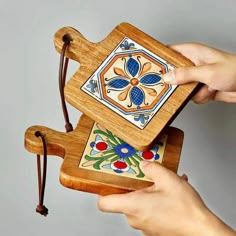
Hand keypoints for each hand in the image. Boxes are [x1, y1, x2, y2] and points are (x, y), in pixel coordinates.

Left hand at [98, 162, 235, 235]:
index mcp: (133, 205)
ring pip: (137, 204)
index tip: (106, 182)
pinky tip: (168, 194)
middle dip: (133, 187)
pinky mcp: (153, 228)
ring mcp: (144, 225)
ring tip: (161, 185)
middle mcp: (135, 218)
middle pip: (123, 200)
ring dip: (146, 193)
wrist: (201, 229)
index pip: (104, 203)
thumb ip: (151, 167)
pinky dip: (154, 201)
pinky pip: (147, 211)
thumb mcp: (167, 178)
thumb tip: (144, 164)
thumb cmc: (185, 210)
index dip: (102, 191)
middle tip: (143, 178)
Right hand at [162, 43, 235, 103]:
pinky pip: (190, 96)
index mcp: (192, 53)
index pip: (169, 52)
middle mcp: (192, 64)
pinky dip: (200, 97)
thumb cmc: (234, 71)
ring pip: (181, 88)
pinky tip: (210, 91)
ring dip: (192, 92)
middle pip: (172, 73)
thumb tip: (167, 77)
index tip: (150, 68)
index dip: (159, 59)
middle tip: (176, 86)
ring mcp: (196, 77)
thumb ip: (185, 74)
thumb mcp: (207, 71)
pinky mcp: (200, 88)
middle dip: (175, 82)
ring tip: (205, 87)